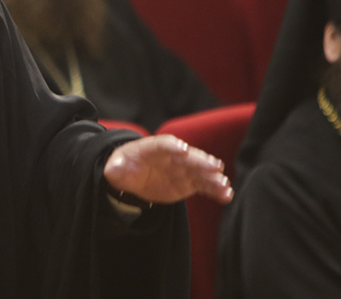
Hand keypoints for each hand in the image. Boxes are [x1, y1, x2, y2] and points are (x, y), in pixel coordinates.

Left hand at [103, 134, 232, 205]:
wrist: (133, 176)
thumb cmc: (124, 166)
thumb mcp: (115, 166)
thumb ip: (116, 167)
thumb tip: (114, 168)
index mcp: (152, 148)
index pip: (163, 144)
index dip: (173, 146)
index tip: (183, 150)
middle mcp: (171, 156)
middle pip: (187, 156)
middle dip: (200, 161)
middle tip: (215, 167)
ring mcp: (182, 169)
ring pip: (199, 171)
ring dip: (212, 177)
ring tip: (224, 186)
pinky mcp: (188, 182)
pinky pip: (203, 185)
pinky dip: (214, 190)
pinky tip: (226, 195)